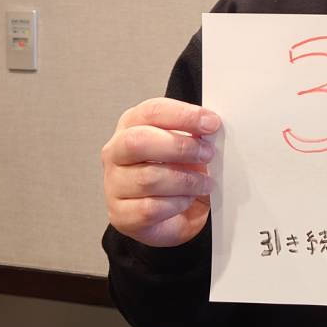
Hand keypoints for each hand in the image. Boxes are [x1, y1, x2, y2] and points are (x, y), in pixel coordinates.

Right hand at [102, 98, 220, 247]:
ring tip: (204, 183)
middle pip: (139, 141)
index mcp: (131, 125)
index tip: (211, 123)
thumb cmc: (176, 173)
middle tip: (207, 154)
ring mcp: (114, 184)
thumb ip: (195, 134)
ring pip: (148, 178)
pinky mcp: (121, 214)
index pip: (151, 111)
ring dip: (186, 180)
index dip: (183, 115)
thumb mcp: (186, 147)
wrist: (169, 215)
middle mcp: (116, 152)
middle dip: (180, 147)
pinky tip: (187, 200)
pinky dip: (177, 203)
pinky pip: (151, 208)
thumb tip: (210, 128)